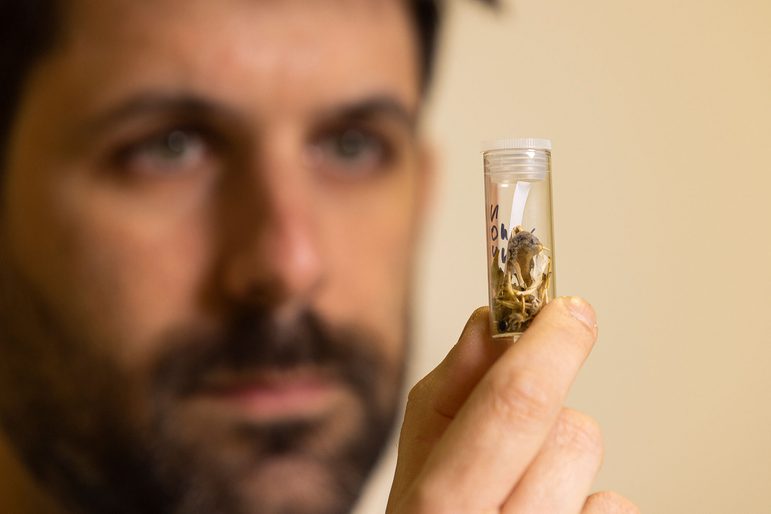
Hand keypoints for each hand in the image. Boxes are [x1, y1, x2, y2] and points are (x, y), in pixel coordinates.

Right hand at [386, 297, 638, 512]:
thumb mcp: (419, 463)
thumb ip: (448, 391)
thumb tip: (489, 325)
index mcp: (438, 508)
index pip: (512, 408)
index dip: (548, 348)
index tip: (568, 309)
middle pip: (568, 434)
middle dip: (557, 389)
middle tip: (562, 338)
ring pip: (593, 464)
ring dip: (561, 452)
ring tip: (524, 472)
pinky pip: (613, 506)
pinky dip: (585, 497)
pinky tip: (550, 509)